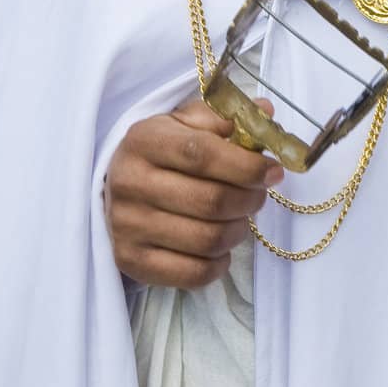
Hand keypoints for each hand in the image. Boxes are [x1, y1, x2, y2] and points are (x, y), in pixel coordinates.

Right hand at [104, 98, 283, 288]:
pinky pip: (194, 274)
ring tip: (239, 218)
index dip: (246, 165)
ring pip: (208, 240)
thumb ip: (224, 117)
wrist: (114, 190)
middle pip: (211, 201)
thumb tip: (265, 111)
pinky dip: (219, 264)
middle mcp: (130, 182)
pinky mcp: (131, 261)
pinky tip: (219, 247)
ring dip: (237, 231)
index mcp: (145, 140)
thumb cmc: (160, 154)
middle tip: (258, 195)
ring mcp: (128, 226)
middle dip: (249, 200)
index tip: (273, 171)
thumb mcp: (183, 125)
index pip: (203, 154)